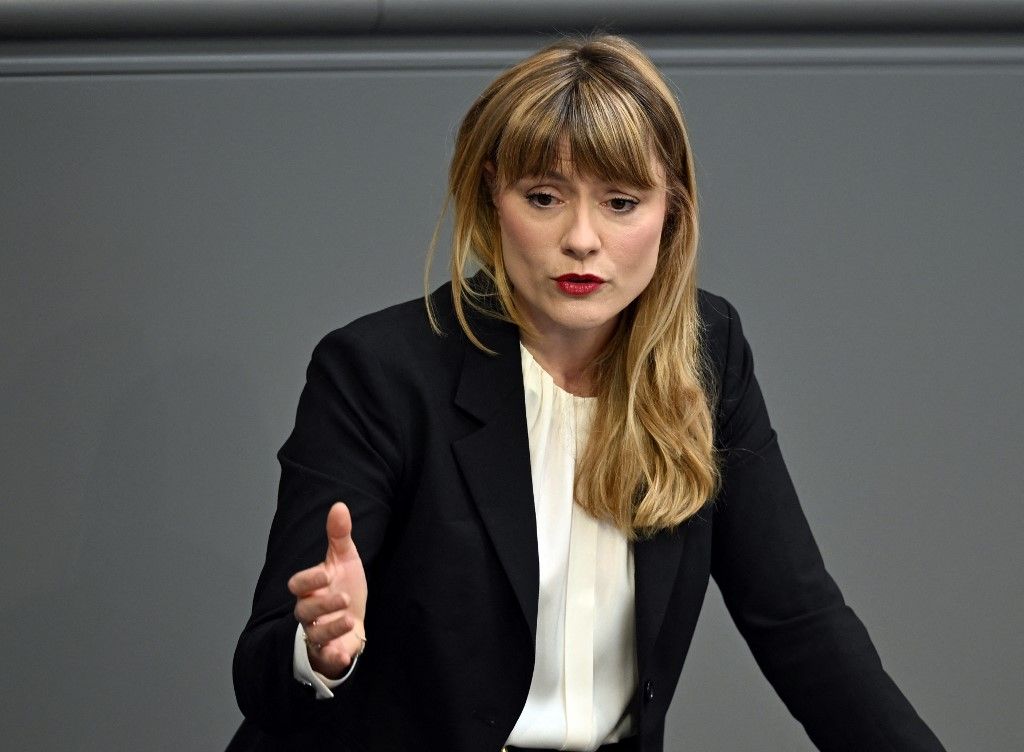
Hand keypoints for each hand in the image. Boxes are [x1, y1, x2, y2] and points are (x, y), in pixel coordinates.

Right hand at [288, 502, 367, 678]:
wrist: (356, 619)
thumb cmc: (345, 586)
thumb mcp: (345, 559)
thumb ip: (339, 535)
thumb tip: (339, 506)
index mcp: (310, 589)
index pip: (297, 584)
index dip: (308, 580)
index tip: (325, 573)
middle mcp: (309, 612)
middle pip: (304, 611)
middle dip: (323, 605)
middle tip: (344, 598)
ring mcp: (317, 633)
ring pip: (314, 635)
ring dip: (330, 629)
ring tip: (350, 620)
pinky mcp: (328, 653)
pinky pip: (324, 658)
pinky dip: (333, 658)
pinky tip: (344, 655)